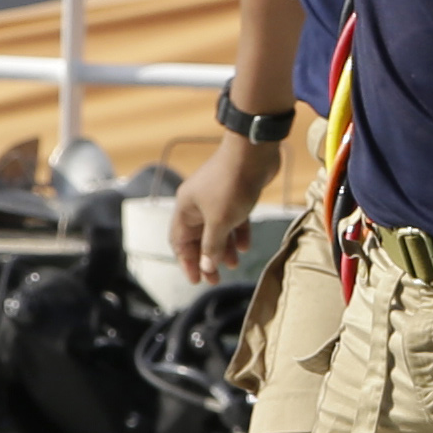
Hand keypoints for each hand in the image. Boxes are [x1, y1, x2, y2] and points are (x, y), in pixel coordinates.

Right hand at [169, 131, 283, 280]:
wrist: (253, 152)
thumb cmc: (231, 184)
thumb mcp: (220, 221)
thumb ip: (213, 245)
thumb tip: (206, 265)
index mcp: (186, 209)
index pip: (180, 242)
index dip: (187, 262)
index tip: (197, 280)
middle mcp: (197, 204)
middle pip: (198, 238)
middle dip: (206, 259)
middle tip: (215, 279)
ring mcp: (216, 198)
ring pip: (216, 230)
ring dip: (223, 248)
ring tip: (234, 265)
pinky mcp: (234, 194)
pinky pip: (232, 219)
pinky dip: (237, 233)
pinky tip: (245, 246)